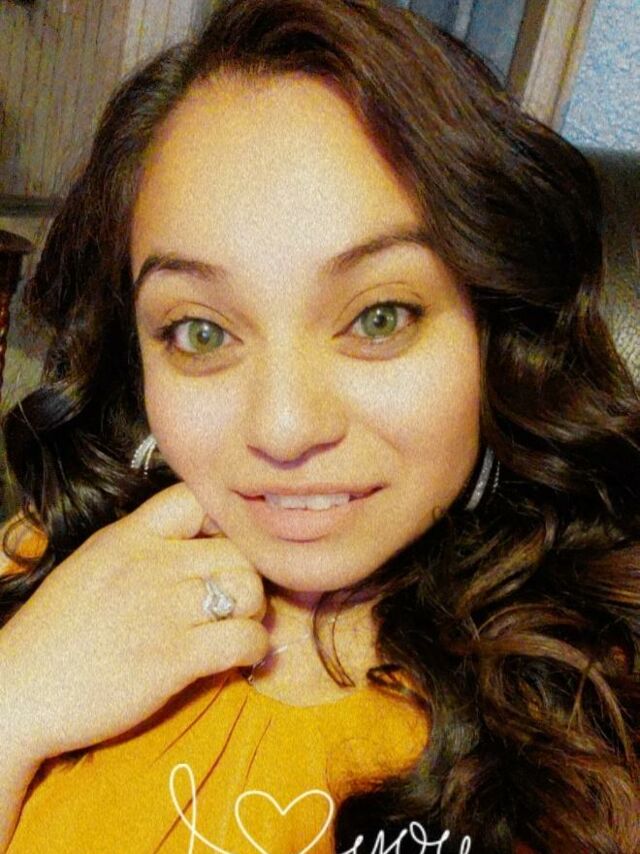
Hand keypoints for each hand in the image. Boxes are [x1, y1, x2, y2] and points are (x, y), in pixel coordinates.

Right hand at [0, 482, 268, 765]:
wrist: (20, 692)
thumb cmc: (57, 632)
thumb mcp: (94, 564)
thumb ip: (143, 546)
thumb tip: (198, 542)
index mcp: (128, 537)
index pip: (196, 498)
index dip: (222, 520)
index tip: (223, 547)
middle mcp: (150, 565)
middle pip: (236, 548)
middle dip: (248, 574)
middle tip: (239, 599)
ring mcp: (163, 610)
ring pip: (248, 589)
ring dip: (253, 610)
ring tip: (239, 625)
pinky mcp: (174, 658)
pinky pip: (244, 638)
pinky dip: (255, 647)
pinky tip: (242, 655)